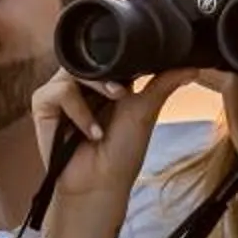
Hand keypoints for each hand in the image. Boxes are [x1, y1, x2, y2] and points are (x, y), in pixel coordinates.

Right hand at [33, 54, 199, 210]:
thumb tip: (194, 66)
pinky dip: (77, 110)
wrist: (101, 183)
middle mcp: (81, 84)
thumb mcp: (146, 111)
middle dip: (107, 73)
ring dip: (95, 88)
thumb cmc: (122, 152)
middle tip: (123, 93)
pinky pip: (58, 92)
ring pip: (72, 69)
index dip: (120, 56)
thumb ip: (163, 83)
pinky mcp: (43, 106)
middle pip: (87, 57)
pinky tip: (90, 132)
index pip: (108, 54)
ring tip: (110, 108)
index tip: (139, 67)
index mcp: (104, 82)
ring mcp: (60, 93)